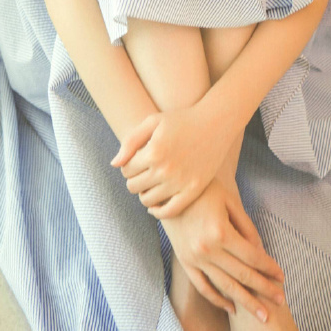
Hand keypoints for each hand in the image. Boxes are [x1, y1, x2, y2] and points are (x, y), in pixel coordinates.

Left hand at [110, 102, 232, 218]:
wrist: (216, 123)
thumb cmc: (182, 119)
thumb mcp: (152, 122)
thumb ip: (130, 141)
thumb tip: (114, 164)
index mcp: (153, 152)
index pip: (126, 170)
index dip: (127, 165)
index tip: (136, 160)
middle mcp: (166, 170)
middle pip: (133, 186)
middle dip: (133, 178)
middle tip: (142, 171)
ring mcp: (180, 182)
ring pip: (147, 200)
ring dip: (143, 192)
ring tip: (150, 182)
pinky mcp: (193, 191)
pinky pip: (169, 211)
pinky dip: (157, 211)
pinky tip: (154, 205)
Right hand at [159, 175, 285, 320]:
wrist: (169, 189)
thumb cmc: (204, 190)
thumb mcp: (229, 201)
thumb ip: (247, 227)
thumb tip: (261, 252)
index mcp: (220, 233)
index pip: (252, 257)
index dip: (269, 268)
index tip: (282, 278)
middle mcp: (207, 250)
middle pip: (242, 275)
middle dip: (264, 290)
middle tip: (281, 301)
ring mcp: (194, 258)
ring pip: (224, 286)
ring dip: (245, 302)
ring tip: (262, 316)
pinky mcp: (184, 261)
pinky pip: (203, 286)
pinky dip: (217, 299)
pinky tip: (232, 307)